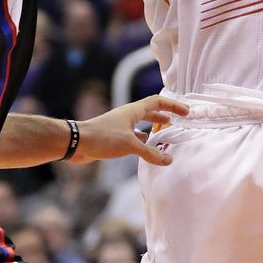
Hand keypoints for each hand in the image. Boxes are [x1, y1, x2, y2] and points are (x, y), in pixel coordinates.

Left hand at [73, 94, 188, 166]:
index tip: (186, 112)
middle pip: (151, 111)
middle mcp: (128, 116)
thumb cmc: (103, 137)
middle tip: (179, 121)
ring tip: (166, 134)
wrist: (76, 143)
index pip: (157, 102)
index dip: (173, 105)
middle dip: (165, 115)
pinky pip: (134, 136)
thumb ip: (150, 153)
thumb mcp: (130, 145)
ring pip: (142, 124)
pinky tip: (146, 147)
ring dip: (154, 127)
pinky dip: (143, 140)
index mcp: (133, 111)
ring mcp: (121, 126)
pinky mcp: (114, 137)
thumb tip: (169, 160)